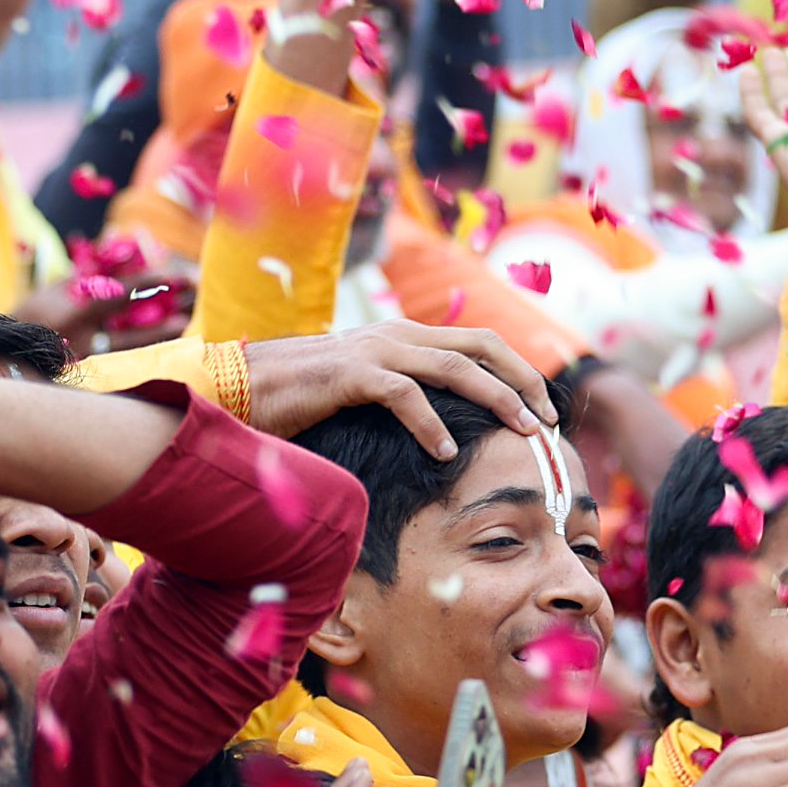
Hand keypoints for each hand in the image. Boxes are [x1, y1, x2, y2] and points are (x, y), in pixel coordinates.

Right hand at [236, 322, 557, 453]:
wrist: (237, 386)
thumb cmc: (297, 399)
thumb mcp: (359, 392)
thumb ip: (398, 398)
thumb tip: (437, 432)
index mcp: (401, 336)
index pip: (477, 342)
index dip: (517, 368)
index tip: (543, 405)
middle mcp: (394, 334)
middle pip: (481, 344)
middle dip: (523, 378)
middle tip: (549, 418)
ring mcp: (374, 349)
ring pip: (454, 366)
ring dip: (497, 397)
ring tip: (523, 432)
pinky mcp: (350, 373)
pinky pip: (405, 394)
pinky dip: (431, 423)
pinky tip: (446, 452)